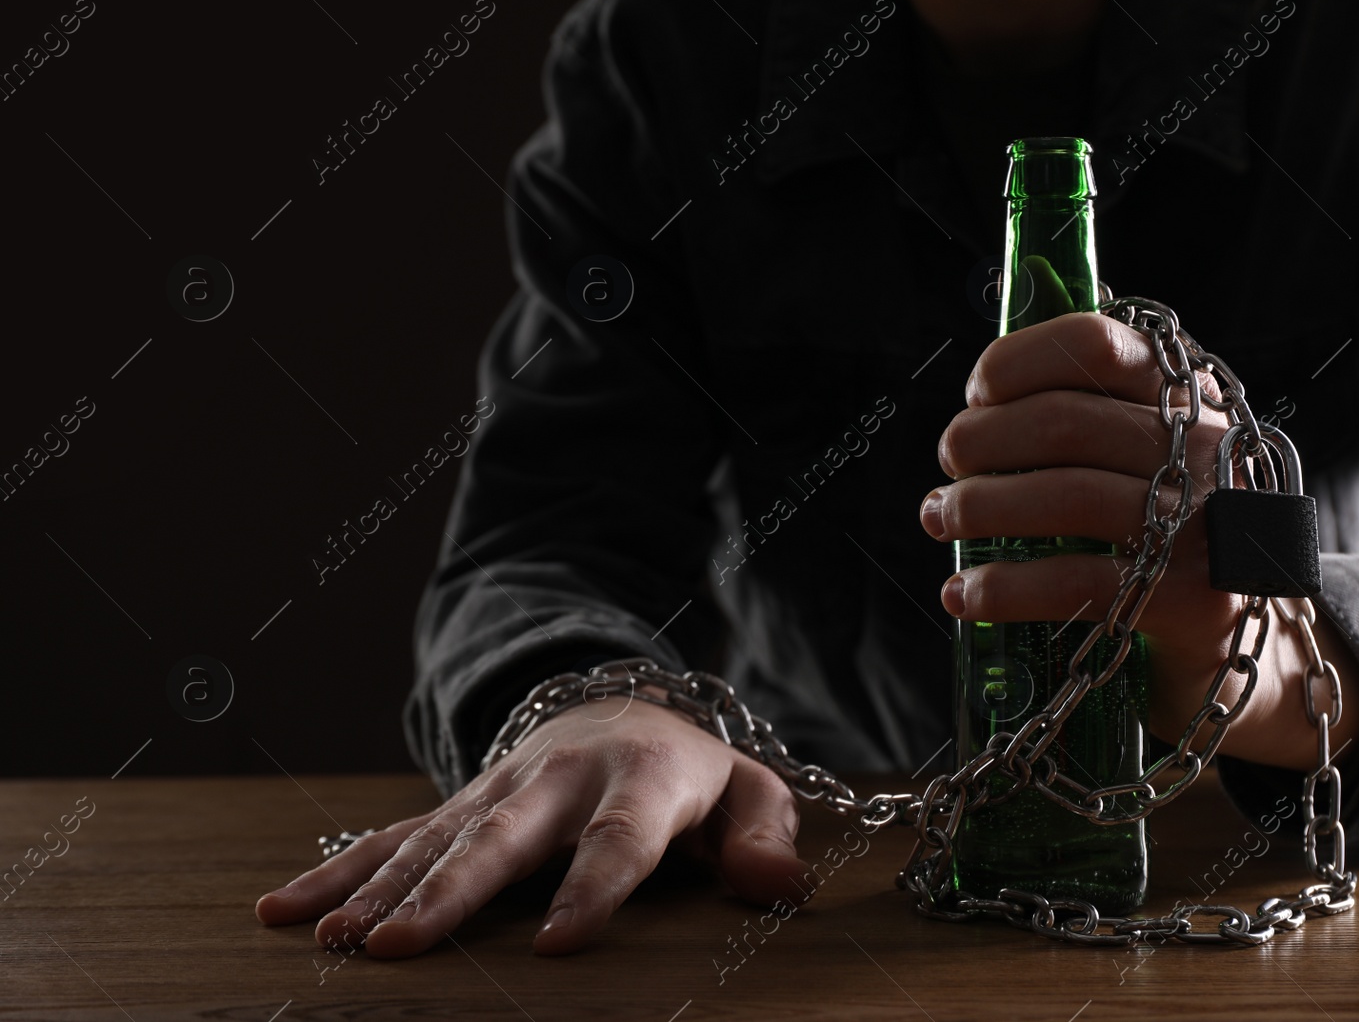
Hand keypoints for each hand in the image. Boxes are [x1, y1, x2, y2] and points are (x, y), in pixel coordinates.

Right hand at [255, 694, 811, 956]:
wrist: (621, 708)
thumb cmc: (691, 774)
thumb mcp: (749, 793)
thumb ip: (764, 835)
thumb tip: (776, 885)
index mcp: (641, 780)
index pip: (619, 841)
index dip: (593, 890)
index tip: (559, 945)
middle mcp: (559, 779)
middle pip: (503, 837)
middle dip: (452, 892)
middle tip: (400, 947)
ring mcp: (500, 788)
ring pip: (435, 837)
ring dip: (380, 888)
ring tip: (336, 941)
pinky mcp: (459, 802)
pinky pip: (394, 835)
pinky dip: (338, 870)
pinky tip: (284, 910)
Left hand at [921, 311, 1358, 770]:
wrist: (1250, 644)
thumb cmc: (1170, 533)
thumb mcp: (1149, 458)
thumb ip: (1088, 413)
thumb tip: (979, 406)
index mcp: (1189, 397)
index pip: (1097, 345)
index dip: (1018, 361)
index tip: (977, 395)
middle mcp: (1207, 449)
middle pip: (1065, 421)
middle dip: (982, 441)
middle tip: (949, 466)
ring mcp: (1206, 523)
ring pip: (1064, 497)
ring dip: (979, 507)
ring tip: (940, 518)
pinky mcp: (1192, 598)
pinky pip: (1074, 581)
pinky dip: (1003, 587)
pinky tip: (964, 595)